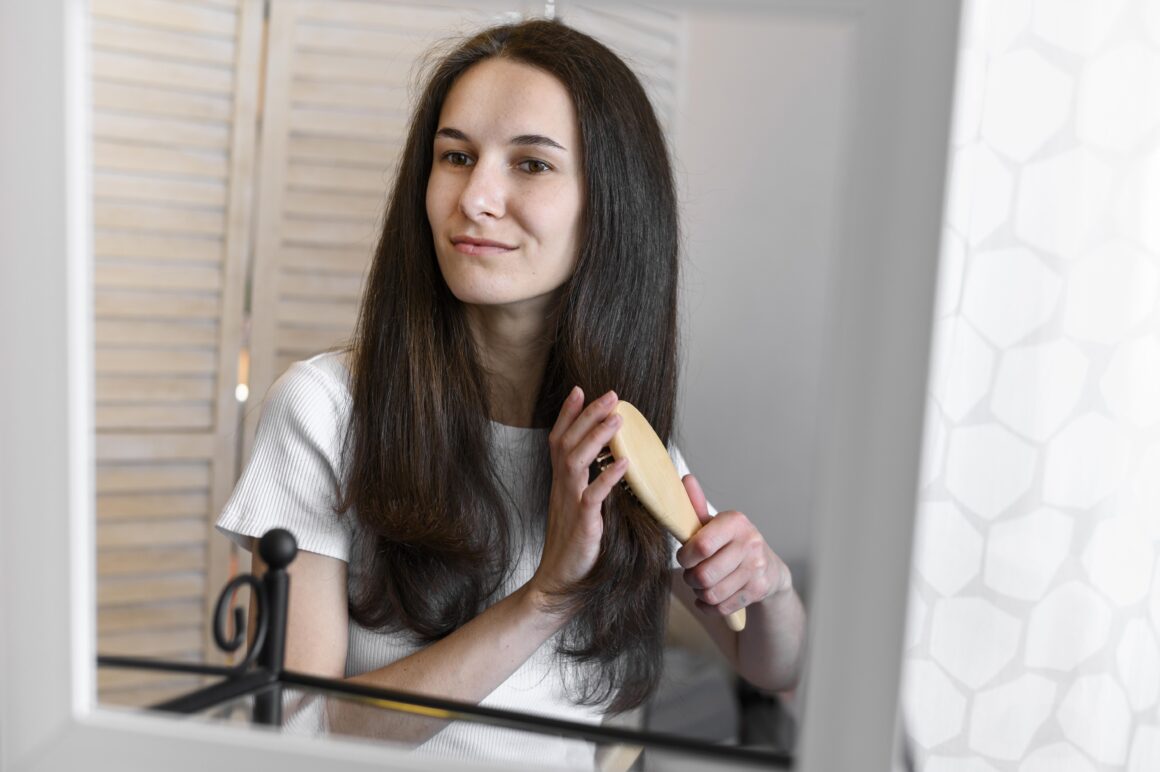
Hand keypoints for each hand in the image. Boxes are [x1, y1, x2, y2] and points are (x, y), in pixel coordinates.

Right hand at [530, 386, 628, 600]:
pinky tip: (623, 464)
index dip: (568, 414)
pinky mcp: (583, 525)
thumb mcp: (576, 508)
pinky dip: (608, 479)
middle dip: (588, 416)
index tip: (579, 390)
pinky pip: (593, 497)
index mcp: (561, 484)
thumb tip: (610, 463)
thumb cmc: (572, 548)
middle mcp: (562, 488)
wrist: (558, 583)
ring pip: (577, 462)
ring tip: (616, 419)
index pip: (559, 440)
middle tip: (610, 395)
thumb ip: (587, 484)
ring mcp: (570, 504)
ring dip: (597, 438)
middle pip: (568, 443)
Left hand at [676, 474, 791, 620]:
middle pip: (704, 575)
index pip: (701, 546)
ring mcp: (757, 568)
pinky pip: (722, 607)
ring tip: (702, 585)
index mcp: (735, 522)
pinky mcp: (759, 590)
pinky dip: (709, 606)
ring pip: (712, 593)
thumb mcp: (716, 524)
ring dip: (700, 593)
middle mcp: (750, 542)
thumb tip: (685, 479)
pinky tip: (710, 598)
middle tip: (691, 575)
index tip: (684, 557)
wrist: (769, 569)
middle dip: (690, 579)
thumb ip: (697, 506)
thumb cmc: (733, 544)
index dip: (685, 557)